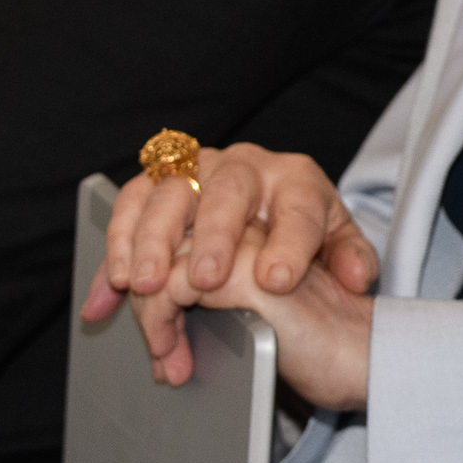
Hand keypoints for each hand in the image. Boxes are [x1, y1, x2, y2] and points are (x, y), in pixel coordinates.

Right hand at [77, 147, 380, 410]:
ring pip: (168, 194)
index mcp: (297, 181)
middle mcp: (246, 167)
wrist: (264, 216)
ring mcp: (197, 170)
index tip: (277, 281)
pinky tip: (106, 296)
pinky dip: (114, 252)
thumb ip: (352, 260)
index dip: (290, 242)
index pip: (300, 206)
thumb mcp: (337, 248)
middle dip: (212, 237)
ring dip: (150, 241)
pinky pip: (129, 208)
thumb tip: (356, 276)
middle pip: (226, 192)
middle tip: (202, 281)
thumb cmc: (303, 238)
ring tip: (144, 286)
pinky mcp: (157, 185)